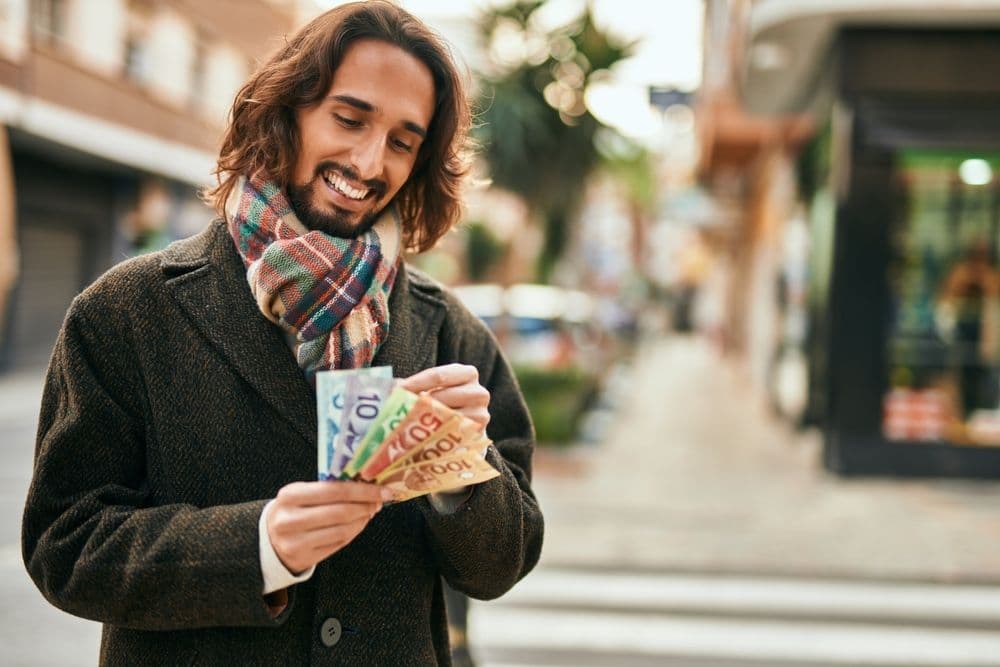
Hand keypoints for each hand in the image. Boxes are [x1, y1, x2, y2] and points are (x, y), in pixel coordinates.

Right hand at [267, 480, 391, 573]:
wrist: (268, 540)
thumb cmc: (292, 511)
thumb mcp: (301, 494)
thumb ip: (328, 488)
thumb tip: (366, 484)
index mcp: (290, 495)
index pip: (334, 490)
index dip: (362, 490)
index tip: (382, 489)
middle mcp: (290, 519)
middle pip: (340, 512)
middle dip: (366, 505)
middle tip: (379, 500)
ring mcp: (295, 541)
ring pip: (342, 530)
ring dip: (362, 520)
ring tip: (370, 511)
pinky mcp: (303, 558)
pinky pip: (338, 543)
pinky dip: (354, 532)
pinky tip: (358, 524)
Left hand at [400, 363, 489, 429]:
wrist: (464, 424)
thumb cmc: (445, 402)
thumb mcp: (434, 388)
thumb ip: (416, 387)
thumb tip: (391, 388)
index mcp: (467, 373)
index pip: (438, 376)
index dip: (415, 383)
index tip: (396, 391)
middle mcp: (478, 392)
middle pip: (443, 397)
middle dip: (418, 403)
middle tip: (398, 410)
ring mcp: (481, 413)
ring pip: (448, 417)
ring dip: (426, 421)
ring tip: (407, 423)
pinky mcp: (477, 433)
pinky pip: (453, 434)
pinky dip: (436, 434)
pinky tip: (421, 435)